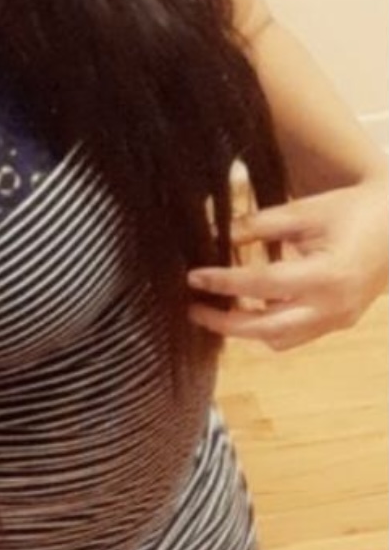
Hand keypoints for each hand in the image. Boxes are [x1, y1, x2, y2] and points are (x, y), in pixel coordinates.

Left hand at [186, 177, 388, 351]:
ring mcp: (338, 320)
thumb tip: (217, 234)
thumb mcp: (306, 211)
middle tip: (194, 309)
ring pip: (280, 339)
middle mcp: (332, 306)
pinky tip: (250, 308)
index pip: (263, 285)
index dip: (225, 282)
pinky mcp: (340, 323)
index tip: (194, 277)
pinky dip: (269, 326)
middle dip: (225, 323)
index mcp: (326, 275)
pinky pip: (297, 335)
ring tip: (218, 310)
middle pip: (266, 328)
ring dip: (246, 329)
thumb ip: (260, 225)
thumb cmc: (355, 210)